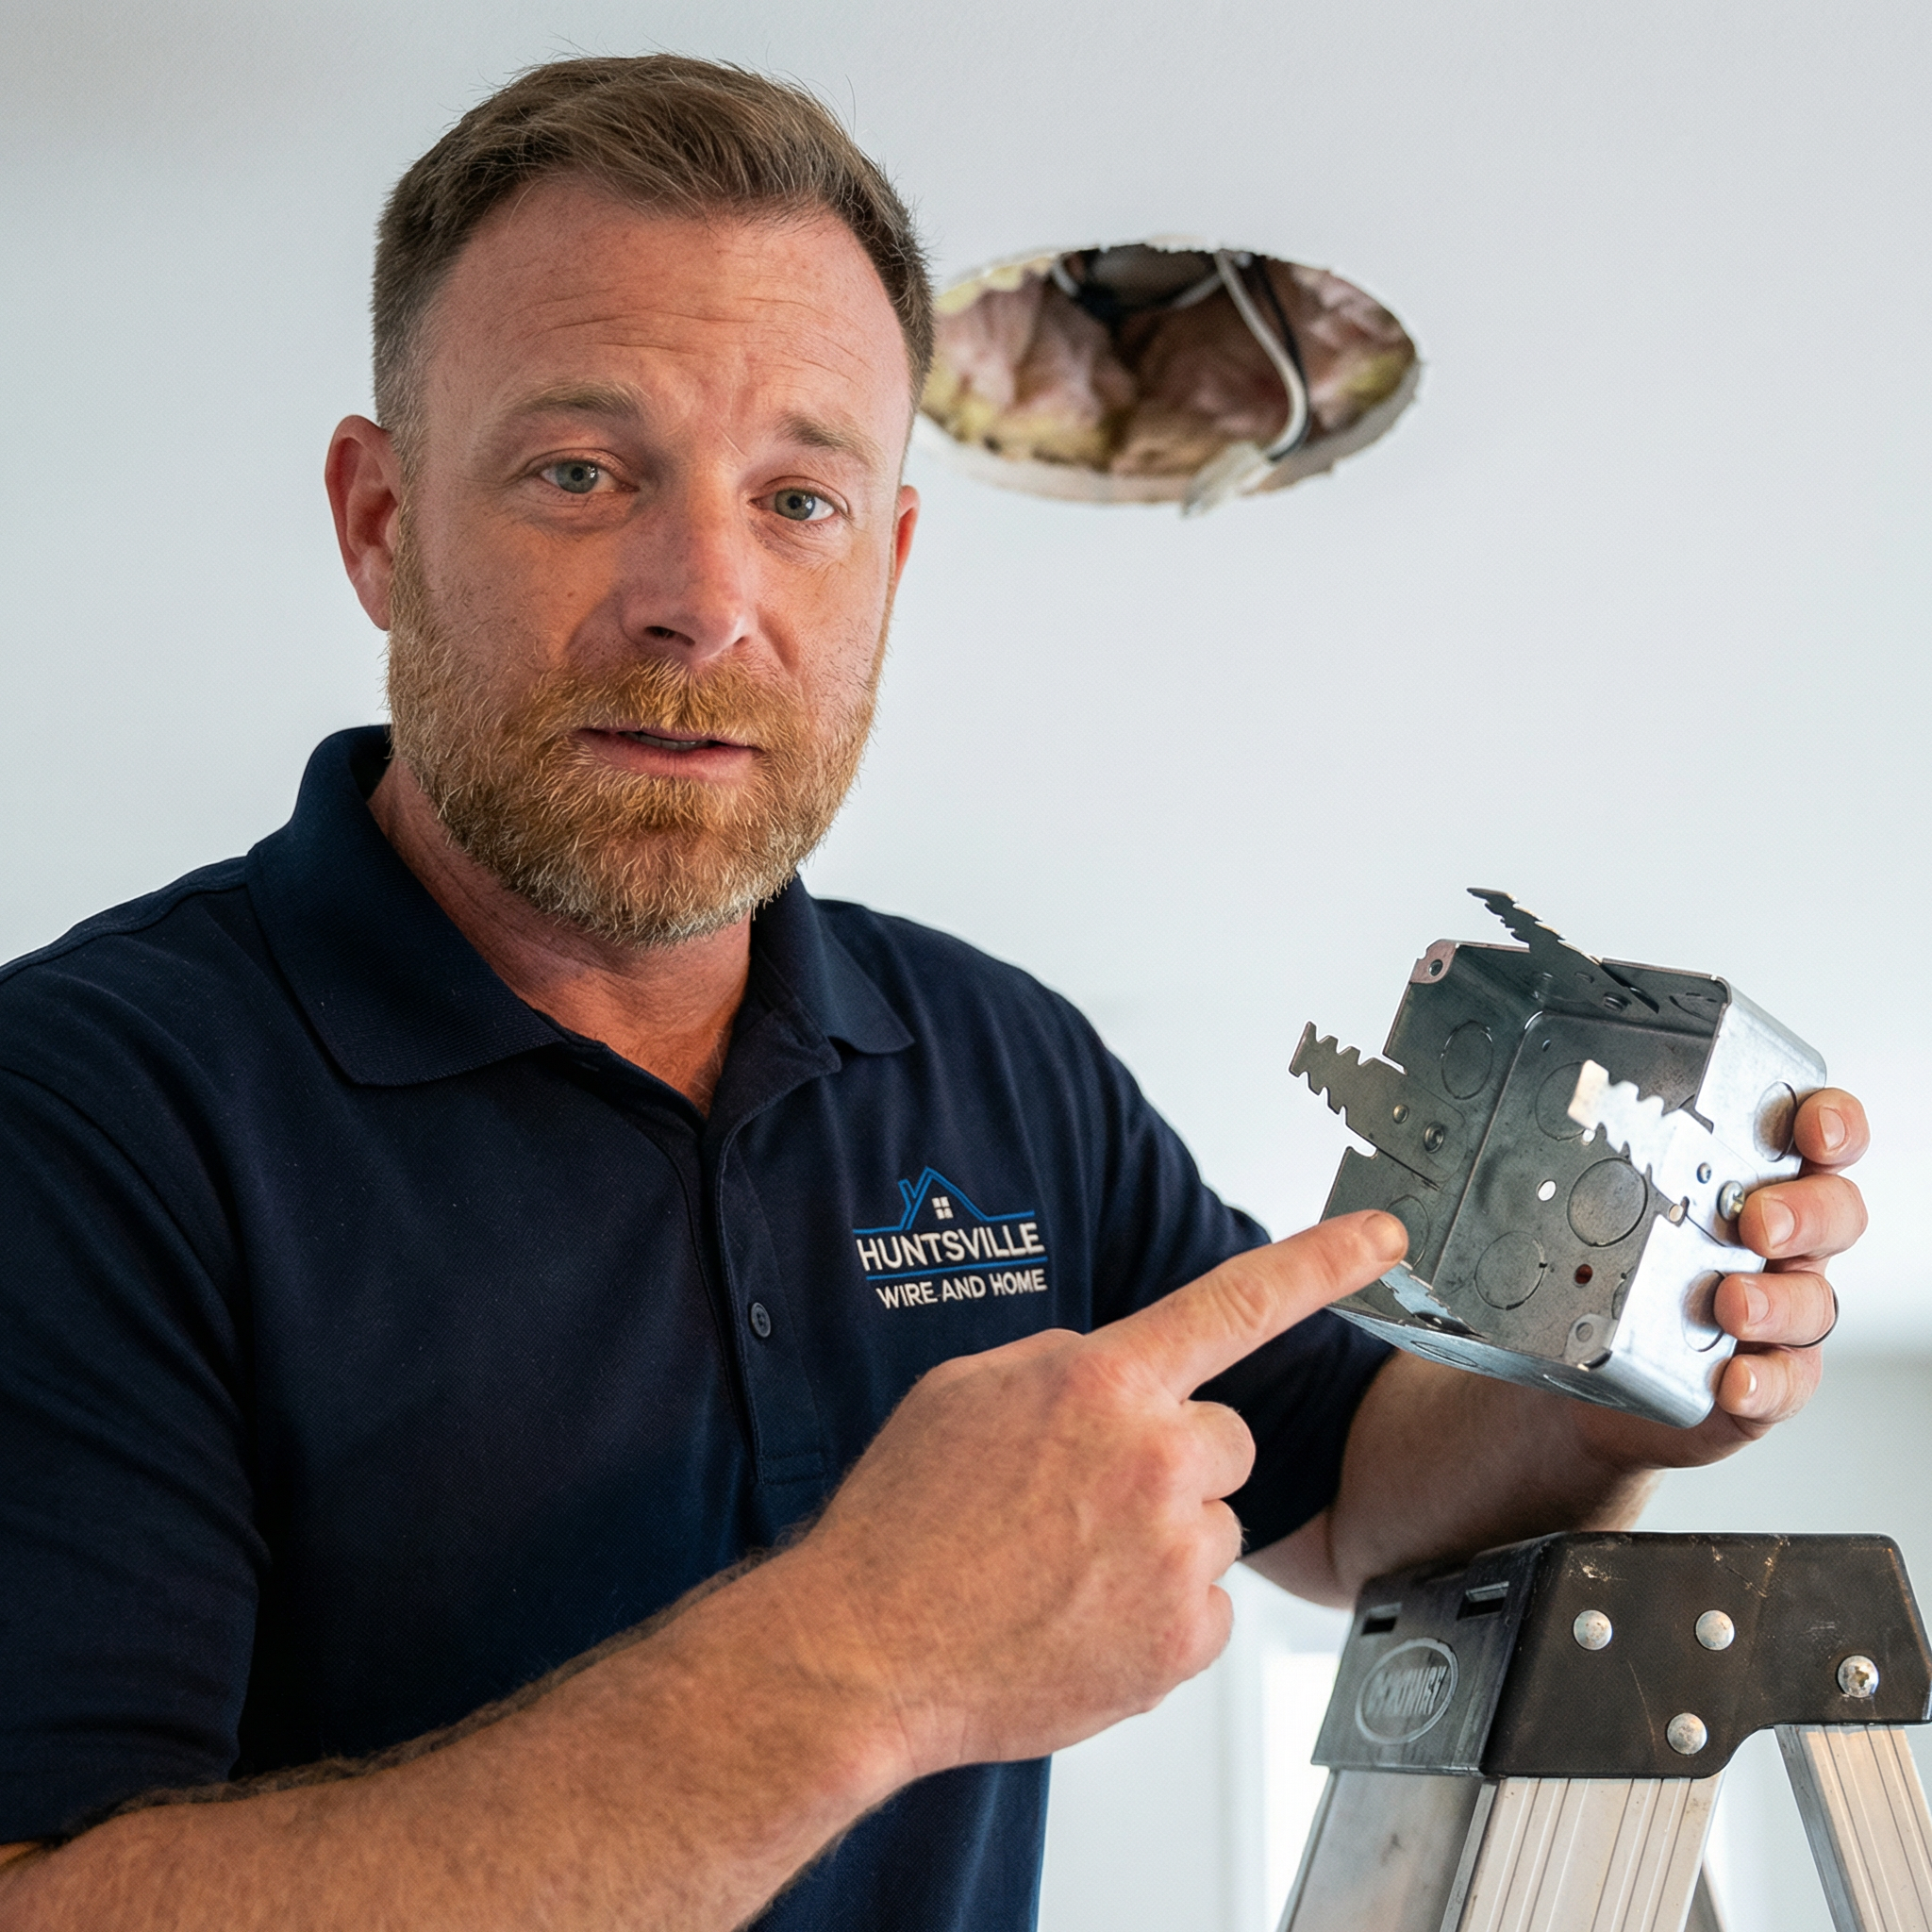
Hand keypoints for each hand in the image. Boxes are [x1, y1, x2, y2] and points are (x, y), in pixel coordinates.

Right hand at [774, 1211, 1406, 1779]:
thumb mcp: (968, 1393)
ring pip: (1214, 1527)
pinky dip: (1159, 1615)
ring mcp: (1172, 1555)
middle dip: (1178, 1460)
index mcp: (1102, 1381)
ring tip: (1065, 1567)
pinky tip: (1082, 1616)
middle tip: (1090, 1499)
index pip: (1236, 1302)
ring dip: (1162, 1541)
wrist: (864, 1650)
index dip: (1322, 1261)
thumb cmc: (904, 1521)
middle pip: (1229, 1440)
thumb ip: (1065, 1366)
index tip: (1385, 1237)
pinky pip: (1206, 1609)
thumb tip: (1120, 1378)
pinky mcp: (1179, 1642)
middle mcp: (1153, 1458)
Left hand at [1576, 1086, 1868, 1468]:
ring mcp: (1772, 1311)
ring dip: (1781, 1301)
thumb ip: (1580, 1161)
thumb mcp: (1580, 1204)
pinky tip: (1734, 1379)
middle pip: (1833, 1214)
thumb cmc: (1590, 1270)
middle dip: (1808, 1213)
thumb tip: (1536, 1111)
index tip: (1814, 1129)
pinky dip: (1766, 1381)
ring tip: (1732, 1304)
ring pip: (1814, 1300)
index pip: (1813, 1137)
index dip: (1831, 1125)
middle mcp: (1772, 1241)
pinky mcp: (1759, 1379)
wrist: (1573, 1376)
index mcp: (1741, 1178)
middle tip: (1758, 1223)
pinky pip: (1786, 1381)